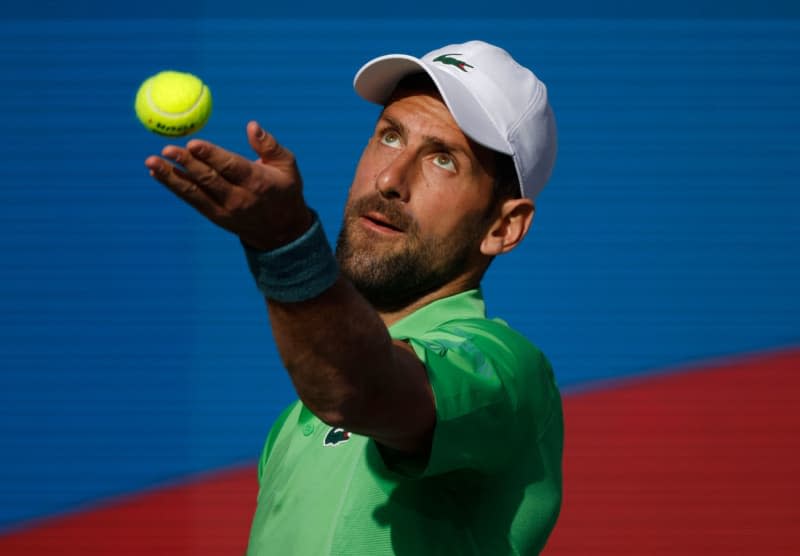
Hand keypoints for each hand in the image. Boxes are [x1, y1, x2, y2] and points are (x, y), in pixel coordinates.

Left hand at [145, 121, 312, 250]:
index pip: (231, 167)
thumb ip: (269, 145)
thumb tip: (251, 125)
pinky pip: (192, 199)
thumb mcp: (287, 166)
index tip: (193, 143)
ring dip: (171, 177)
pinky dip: (174, 186)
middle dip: (186, 164)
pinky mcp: (214, 216)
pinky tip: (158, 173)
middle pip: (209, 180)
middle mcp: (239, 198)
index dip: (211, 156)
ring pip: (194, 192)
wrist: (281, 231)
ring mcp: (224, 210)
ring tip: (151, 162)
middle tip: (167, 149)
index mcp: (258, 182)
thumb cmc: (284, 189)